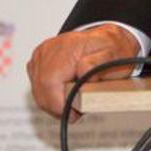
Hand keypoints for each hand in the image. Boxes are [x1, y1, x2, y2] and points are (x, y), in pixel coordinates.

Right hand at [27, 25, 143, 119]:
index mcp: (68, 46)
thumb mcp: (113, 56)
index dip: (59, 104)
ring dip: (53, 102)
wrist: (106, 38)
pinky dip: (49, 95)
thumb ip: (97, 64)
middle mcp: (51, 48)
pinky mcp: (38, 60)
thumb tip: (82, 70)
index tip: (74, 113)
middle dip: (57, 107)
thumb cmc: (110, 48)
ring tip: (73, 101)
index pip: (50, 83)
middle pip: (41, 89)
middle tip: (76, 111)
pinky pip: (37, 86)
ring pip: (37, 90)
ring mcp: (42, 54)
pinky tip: (64, 93)